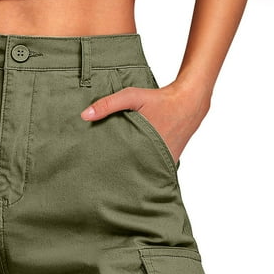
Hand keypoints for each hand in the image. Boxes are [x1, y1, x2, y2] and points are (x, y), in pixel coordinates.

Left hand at [79, 80, 210, 163]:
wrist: (190, 102)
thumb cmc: (159, 100)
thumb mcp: (132, 96)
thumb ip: (108, 104)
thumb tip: (84, 115)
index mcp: (144, 148)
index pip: (121, 167)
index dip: (108, 172)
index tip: (94, 175)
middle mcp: (154, 160)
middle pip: (130, 173)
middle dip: (117, 174)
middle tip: (98, 177)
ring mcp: (163, 163)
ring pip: (142, 172)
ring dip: (130, 172)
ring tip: (113, 174)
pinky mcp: (169, 161)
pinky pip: (152, 167)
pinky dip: (142, 166)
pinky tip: (131, 165)